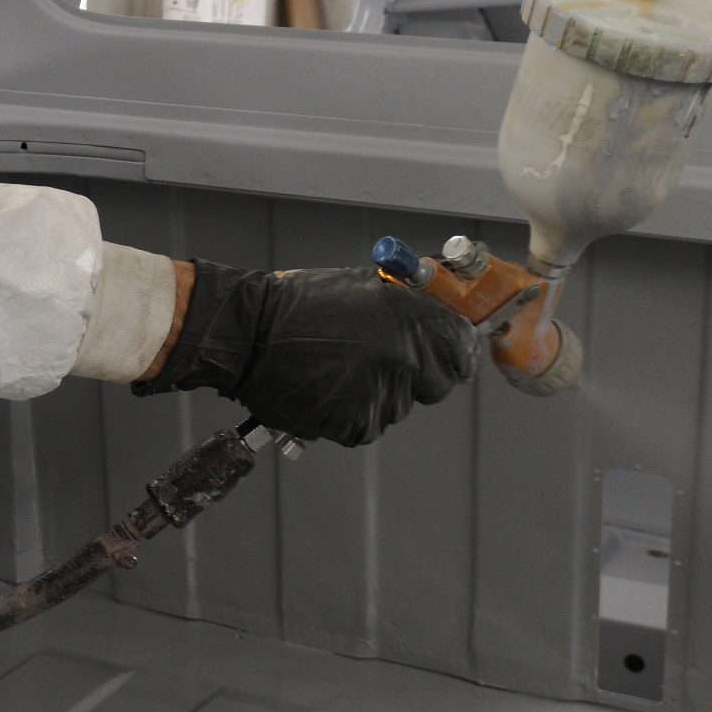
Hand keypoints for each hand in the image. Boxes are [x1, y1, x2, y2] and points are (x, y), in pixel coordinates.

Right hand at [133, 261, 476, 446]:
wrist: (249, 334)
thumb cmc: (299, 304)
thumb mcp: (362, 286)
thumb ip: (406, 302)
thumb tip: (441, 310)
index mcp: (410, 318)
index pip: (461, 348)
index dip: (454, 352)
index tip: (446, 354)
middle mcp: (403, 357)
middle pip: (436, 385)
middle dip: (415, 377)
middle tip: (380, 364)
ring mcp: (381, 394)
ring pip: (397, 407)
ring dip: (376, 395)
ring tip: (337, 371)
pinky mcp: (355, 423)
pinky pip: (365, 424)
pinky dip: (348, 414)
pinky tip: (324, 389)